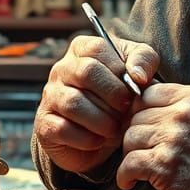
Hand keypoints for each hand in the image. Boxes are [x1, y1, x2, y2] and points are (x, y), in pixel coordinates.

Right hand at [34, 34, 158, 174]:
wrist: (103, 135)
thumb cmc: (120, 96)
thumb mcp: (137, 72)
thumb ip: (144, 61)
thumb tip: (138, 76)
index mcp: (81, 50)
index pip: (97, 49)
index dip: (119, 70)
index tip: (134, 88)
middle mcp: (61, 69)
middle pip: (86, 72)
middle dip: (113, 94)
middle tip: (126, 109)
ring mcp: (50, 96)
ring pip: (74, 103)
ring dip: (102, 120)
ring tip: (115, 128)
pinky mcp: (45, 124)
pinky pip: (63, 129)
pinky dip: (88, 138)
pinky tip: (99, 140)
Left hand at [116, 84, 189, 189]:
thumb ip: (181, 108)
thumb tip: (143, 108)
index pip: (146, 93)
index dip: (138, 113)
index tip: (140, 129)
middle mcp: (182, 113)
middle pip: (134, 116)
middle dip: (133, 136)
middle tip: (138, 152)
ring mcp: (174, 138)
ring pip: (129, 138)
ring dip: (129, 155)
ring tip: (137, 168)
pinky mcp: (166, 165)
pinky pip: (129, 163)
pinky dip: (124, 175)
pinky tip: (130, 182)